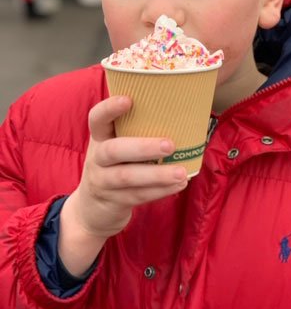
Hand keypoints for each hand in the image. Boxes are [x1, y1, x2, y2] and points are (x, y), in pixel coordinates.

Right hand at [70, 96, 188, 238]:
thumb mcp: (116, 144)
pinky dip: (160, 190)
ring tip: (181, 172)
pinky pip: (137, 195)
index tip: (128, 100)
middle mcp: (97, 157)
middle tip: (169, 145)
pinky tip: (179, 184)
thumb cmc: (115, 165)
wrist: (91, 209)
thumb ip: (135, 129)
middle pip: (114, 150)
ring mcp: (102, 181)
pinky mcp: (113, 201)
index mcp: (99, 137)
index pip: (97, 118)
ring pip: (127, 177)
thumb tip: (179, 108)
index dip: (109, 109)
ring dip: (157, 174)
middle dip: (143, 148)